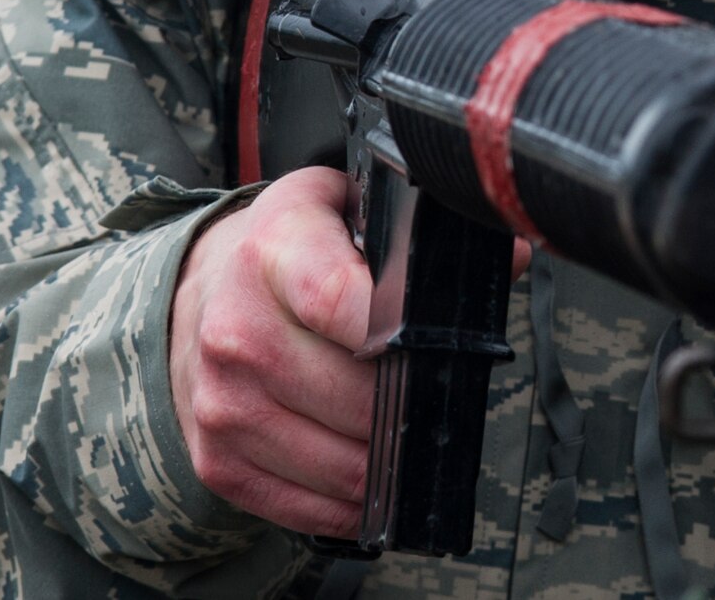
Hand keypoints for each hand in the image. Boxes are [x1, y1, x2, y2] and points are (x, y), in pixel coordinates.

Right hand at [169, 167, 534, 536]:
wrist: (203, 291)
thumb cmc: (294, 250)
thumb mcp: (349, 207)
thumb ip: (425, 228)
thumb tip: (511, 256)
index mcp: (274, 252)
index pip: (342, 301)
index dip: (405, 332)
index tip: (443, 344)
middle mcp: (236, 330)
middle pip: (359, 398)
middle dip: (417, 401)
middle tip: (439, 390)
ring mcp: (221, 403)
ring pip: (345, 464)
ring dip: (393, 460)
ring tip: (410, 429)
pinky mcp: (217, 459)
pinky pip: (307, 508)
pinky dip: (353, 502)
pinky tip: (373, 471)